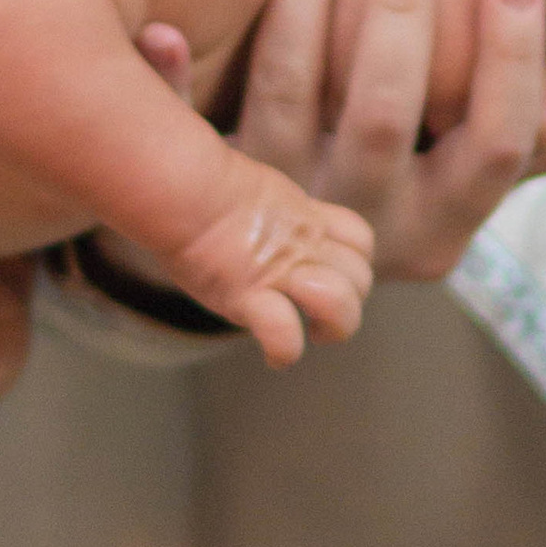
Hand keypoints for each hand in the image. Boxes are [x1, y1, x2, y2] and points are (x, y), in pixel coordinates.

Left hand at [138, 0, 545, 296]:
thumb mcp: (477, 168)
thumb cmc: (396, 179)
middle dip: (402, 11)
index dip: (507, 61)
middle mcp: (364, 226)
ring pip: (296, 96)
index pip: (498, 145)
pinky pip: (179, 131)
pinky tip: (156, 23)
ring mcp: (280, 208)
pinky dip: (168, 76)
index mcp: (447, 226)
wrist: (254, 261)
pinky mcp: (199, 192)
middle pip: (392, 113)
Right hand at [163, 166, 374, 368]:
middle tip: (320, 317)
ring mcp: (281, 271)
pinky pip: (285, 335)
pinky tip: (275, 357)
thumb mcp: (250, 199)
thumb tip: (250, 223)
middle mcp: (303, 246)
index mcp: (307, 222)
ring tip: (310, 330)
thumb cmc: (200, 190)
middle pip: (361, 279)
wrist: (184, 189)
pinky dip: (284, 352)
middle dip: (350, 304)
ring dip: (331, 323)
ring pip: (341, 302)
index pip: (360, 241)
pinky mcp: (250, 294)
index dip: (354, 263)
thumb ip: (269, 217)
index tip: (327, 277)